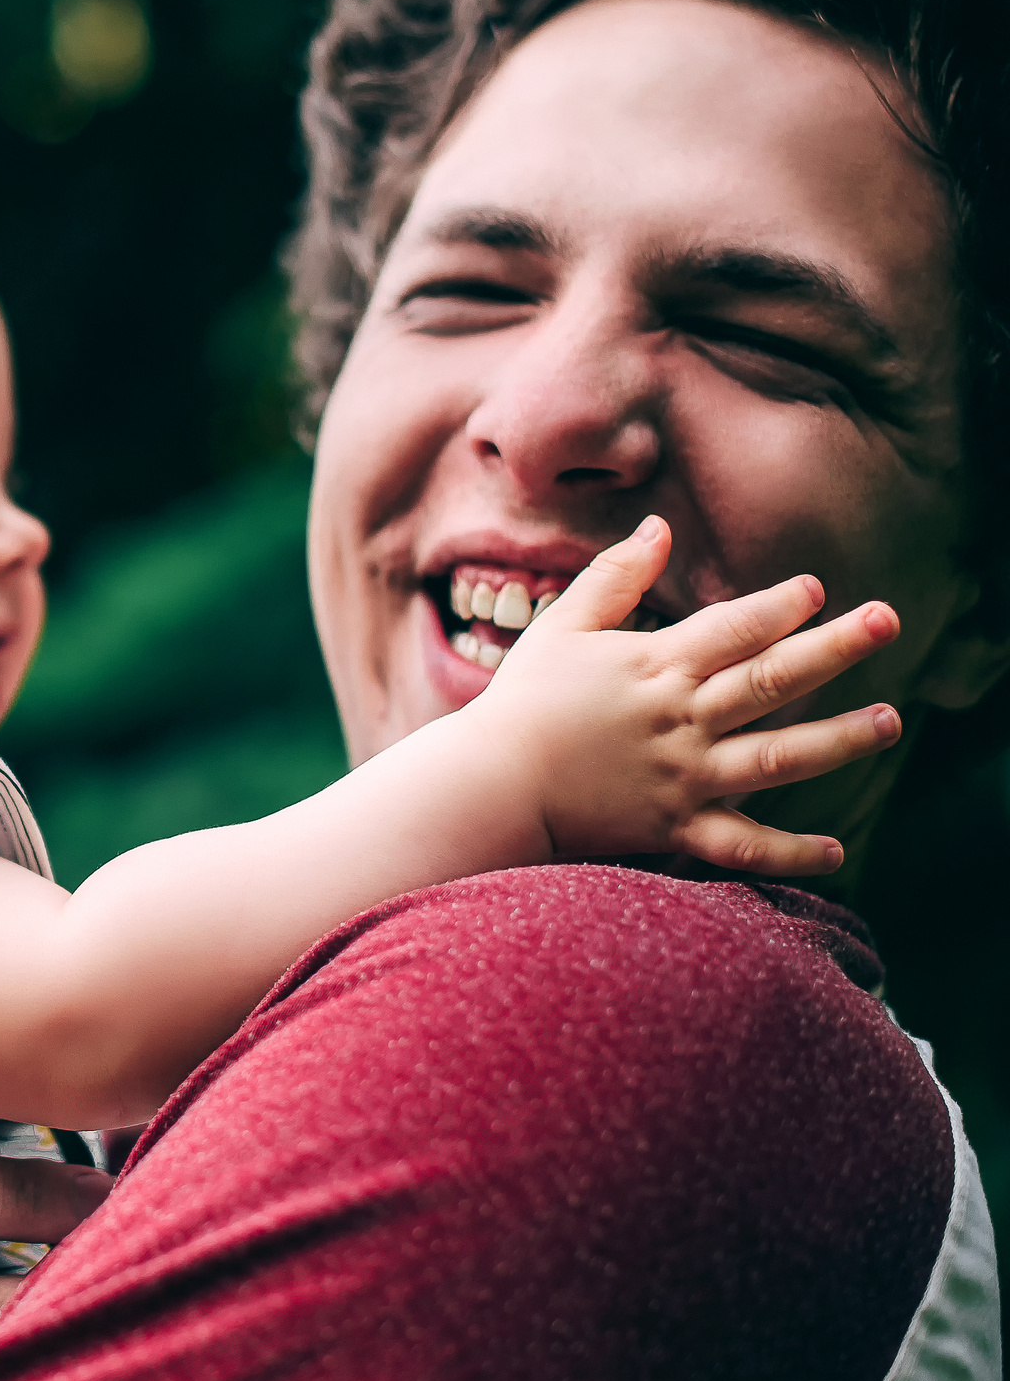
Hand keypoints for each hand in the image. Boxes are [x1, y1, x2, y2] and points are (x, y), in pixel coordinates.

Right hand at [472, 516, 901, 873]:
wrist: (491, 785)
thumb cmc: (522, 703)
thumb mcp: (561, 628)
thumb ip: (614, 576)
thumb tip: (660, 527)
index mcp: (655, 667)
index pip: (732, 627)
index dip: (778, 606)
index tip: (814, 590)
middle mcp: (681, 719)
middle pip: (772, 679)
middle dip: (835, 648)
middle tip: (888, 621)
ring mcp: (683, 776)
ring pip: (776, 757)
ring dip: (837, 739)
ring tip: (889, 721)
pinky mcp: (674, 826)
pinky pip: (741, 844)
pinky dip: (788, 853)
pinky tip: (834, 852)